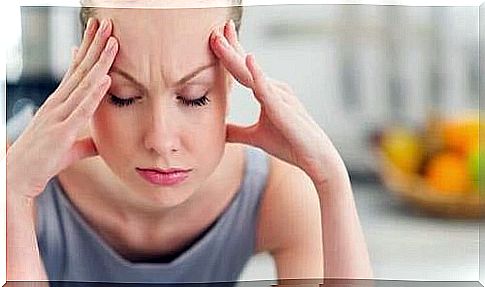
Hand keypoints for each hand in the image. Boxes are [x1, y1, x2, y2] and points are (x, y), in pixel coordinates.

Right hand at [6, 18, 117, 198]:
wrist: (20, 177)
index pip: (77, 70)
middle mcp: (58, 103)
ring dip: (99, 61)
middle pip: (80, 68)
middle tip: (107, 23)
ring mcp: (59, 114)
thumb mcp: (71, 147)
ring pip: (83, 82)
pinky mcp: (62, 131)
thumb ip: (88, 140)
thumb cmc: (44, 160)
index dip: (89, 50)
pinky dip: (94, 92)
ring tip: (113, 41)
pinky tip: (105, 78)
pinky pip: (81, 108)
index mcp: (60, 103)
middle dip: (95, 45)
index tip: (101, 33)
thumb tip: (101, 140)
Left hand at [210, 20, 335, 182]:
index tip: (215, 39)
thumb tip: (219, 131)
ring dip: (234, 54)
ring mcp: (279, 95)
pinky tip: (248, 58)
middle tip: (215, 29)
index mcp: (266, 92)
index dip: (230, 53)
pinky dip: (257, 73)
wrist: (314, 158)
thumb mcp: (255, 137)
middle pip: (245, 64)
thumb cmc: (289, 144)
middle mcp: (273, 88)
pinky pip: (267, 88)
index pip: (243, 69)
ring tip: (220, 38)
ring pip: (250, 72)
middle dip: (229, 45)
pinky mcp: (283, 107)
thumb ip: (237, 132)